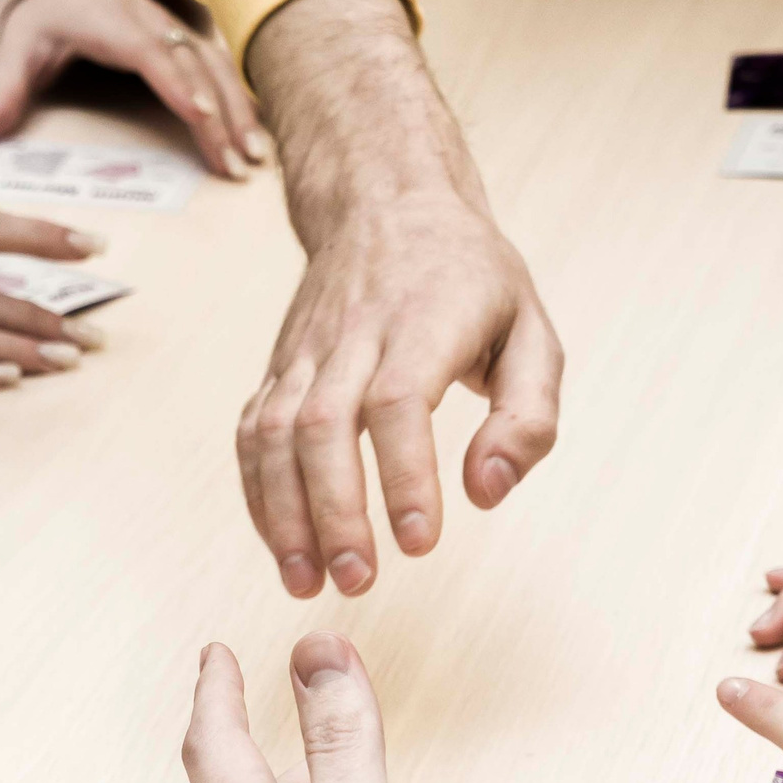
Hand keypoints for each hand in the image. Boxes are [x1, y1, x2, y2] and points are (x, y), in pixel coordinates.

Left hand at [0, 0, 266, 179]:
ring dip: (240, 109)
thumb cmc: (41, 18)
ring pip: (216, 64)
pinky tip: (258, 131)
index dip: (178, 83)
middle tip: (239, 163)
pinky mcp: (184, 37)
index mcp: (107, 21)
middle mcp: (148, 19)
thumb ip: (0, 96)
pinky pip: (220, 65)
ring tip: (256, 157)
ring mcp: (171, 25)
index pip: (150, 52)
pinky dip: (242, 96)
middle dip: (222, 113)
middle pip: (194, 64)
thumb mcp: (14, 52)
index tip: (201, 118)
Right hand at [241, 0, 562, 597]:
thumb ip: (527, 416)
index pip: (398, 402)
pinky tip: (281, 545)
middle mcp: (354, 335)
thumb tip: (487, 492)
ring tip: (308, 580)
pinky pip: (250, 433)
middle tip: (359, 579)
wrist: (384, 201)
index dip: (403, 475)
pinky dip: (258, 494)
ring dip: (284, 514)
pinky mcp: (279, 368)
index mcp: (425, 322)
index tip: (418, 541)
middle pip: (324, 426)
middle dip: (334, 512)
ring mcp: (306, 352)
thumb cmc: (467, 275)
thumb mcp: (532, 330)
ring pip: (273, 434)